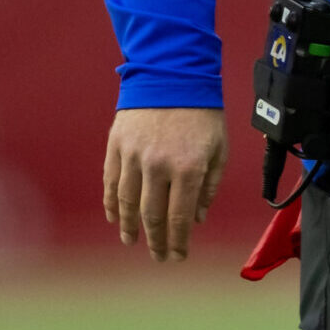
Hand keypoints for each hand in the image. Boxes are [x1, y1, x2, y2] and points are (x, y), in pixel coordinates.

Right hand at [104, 106, 227, 261]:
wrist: (173, 74)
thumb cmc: (202, 112)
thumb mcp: (219, 147)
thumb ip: (209, 185)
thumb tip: (198, 217)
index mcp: (187, 167)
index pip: (179, 217)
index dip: (177, 241)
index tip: (178, 255)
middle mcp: (157, 166)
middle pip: (151, 216)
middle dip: (155, 241)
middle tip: (157, 256)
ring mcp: (133, 156)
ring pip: (127, 203)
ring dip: (129, 227)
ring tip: (132, 241)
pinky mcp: (116, 146)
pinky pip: (110, 183)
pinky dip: (111, 204)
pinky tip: (114, 218)